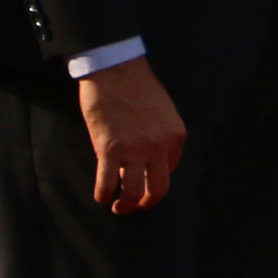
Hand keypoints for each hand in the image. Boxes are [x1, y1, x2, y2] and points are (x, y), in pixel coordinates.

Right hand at [79, 58, 186, 214]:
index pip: (170, 170)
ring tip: (117, 207)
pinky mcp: (110, 150)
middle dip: (146, 203)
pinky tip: (101, 197)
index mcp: (176, 137)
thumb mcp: (164, 113)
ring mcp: (135, 150)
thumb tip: (148, 160)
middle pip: (158, 189)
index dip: (154, 178)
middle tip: (135, 206)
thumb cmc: (138, 89)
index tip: (143, 178)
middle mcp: (160, 147)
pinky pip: (107, 184)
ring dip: (125, 205)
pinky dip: (103, 195)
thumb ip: (161, 137)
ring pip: (133, 192)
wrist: (117, 71)